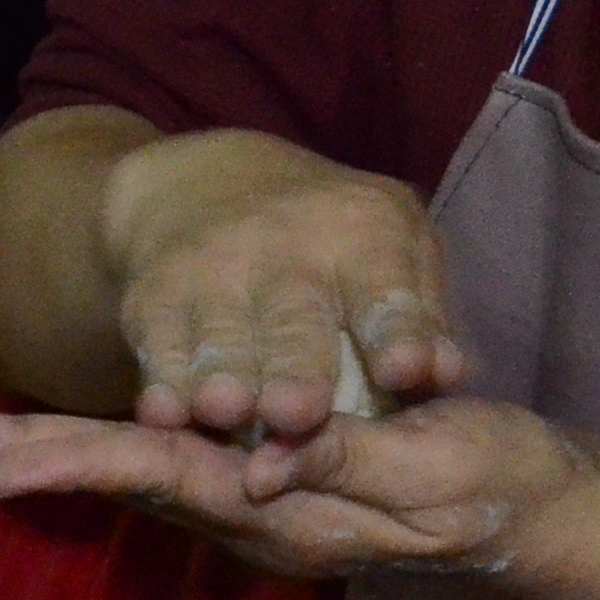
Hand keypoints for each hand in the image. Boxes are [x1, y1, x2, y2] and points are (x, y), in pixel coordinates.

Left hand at [0, 392, 593, 586]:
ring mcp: (264, 510)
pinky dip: (116, 455)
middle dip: (34, 461)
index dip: (76, 463)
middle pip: (126, 480)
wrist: (542, 512)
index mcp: (283, 512)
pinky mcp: (281, 490)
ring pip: (142, 478)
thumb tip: (260, 462)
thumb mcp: (425, 467)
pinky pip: (179, 474)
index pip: (161, 478)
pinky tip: (78, 445)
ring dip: (58, 459)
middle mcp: (256, 519)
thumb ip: (343, 460)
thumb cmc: (494, 484)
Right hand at [91, 129, 466, 441]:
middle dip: (297, 366)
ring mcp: (213, 270)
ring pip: (222, 339)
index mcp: (362, 235)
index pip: (386, 293)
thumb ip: (421, 316)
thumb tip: (447, 374)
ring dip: (222, 377)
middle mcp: (285, 248)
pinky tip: (160, 413)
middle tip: (299, 412)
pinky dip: (159, 382)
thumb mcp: (391, 249)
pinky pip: (158, 346)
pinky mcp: (152, 295)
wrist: (197, 186)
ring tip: (223, 412)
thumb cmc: (327, 238)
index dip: (398, 330)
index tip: (407, 370)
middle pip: (295, 322)